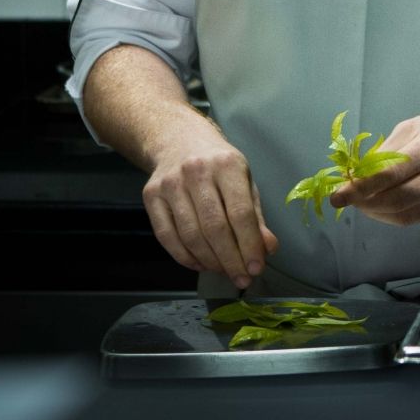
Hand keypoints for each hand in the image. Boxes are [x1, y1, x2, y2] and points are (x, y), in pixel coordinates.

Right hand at [143, 122, 278, 290]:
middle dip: (230, 260)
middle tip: (241, 278)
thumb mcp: (245, 182)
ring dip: (209, 262)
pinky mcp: (151, 195)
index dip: (249, 245)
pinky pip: (167, 237)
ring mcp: (170, 184)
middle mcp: (197, 172)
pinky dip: (185, 257)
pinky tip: (201, 264)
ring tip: (223, 271)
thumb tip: (268, 249)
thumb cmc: (219, 166)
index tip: (256, 268)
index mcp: (228, 164)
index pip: (240, 213)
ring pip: (190, 236)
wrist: (179, 140)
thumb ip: (256, 217)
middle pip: (214, 228)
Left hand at [331, 87, 419, 226]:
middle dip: (365, 204)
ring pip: (407, 216)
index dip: (360, 188)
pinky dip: (399, 214)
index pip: (391, 175)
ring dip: (379, 213)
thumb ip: (389, 150)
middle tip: (347, 200)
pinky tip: (389, 204)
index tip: (337, 196)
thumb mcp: (418, 123)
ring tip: (364, 203)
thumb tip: (360, 173)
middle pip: (397, 202)